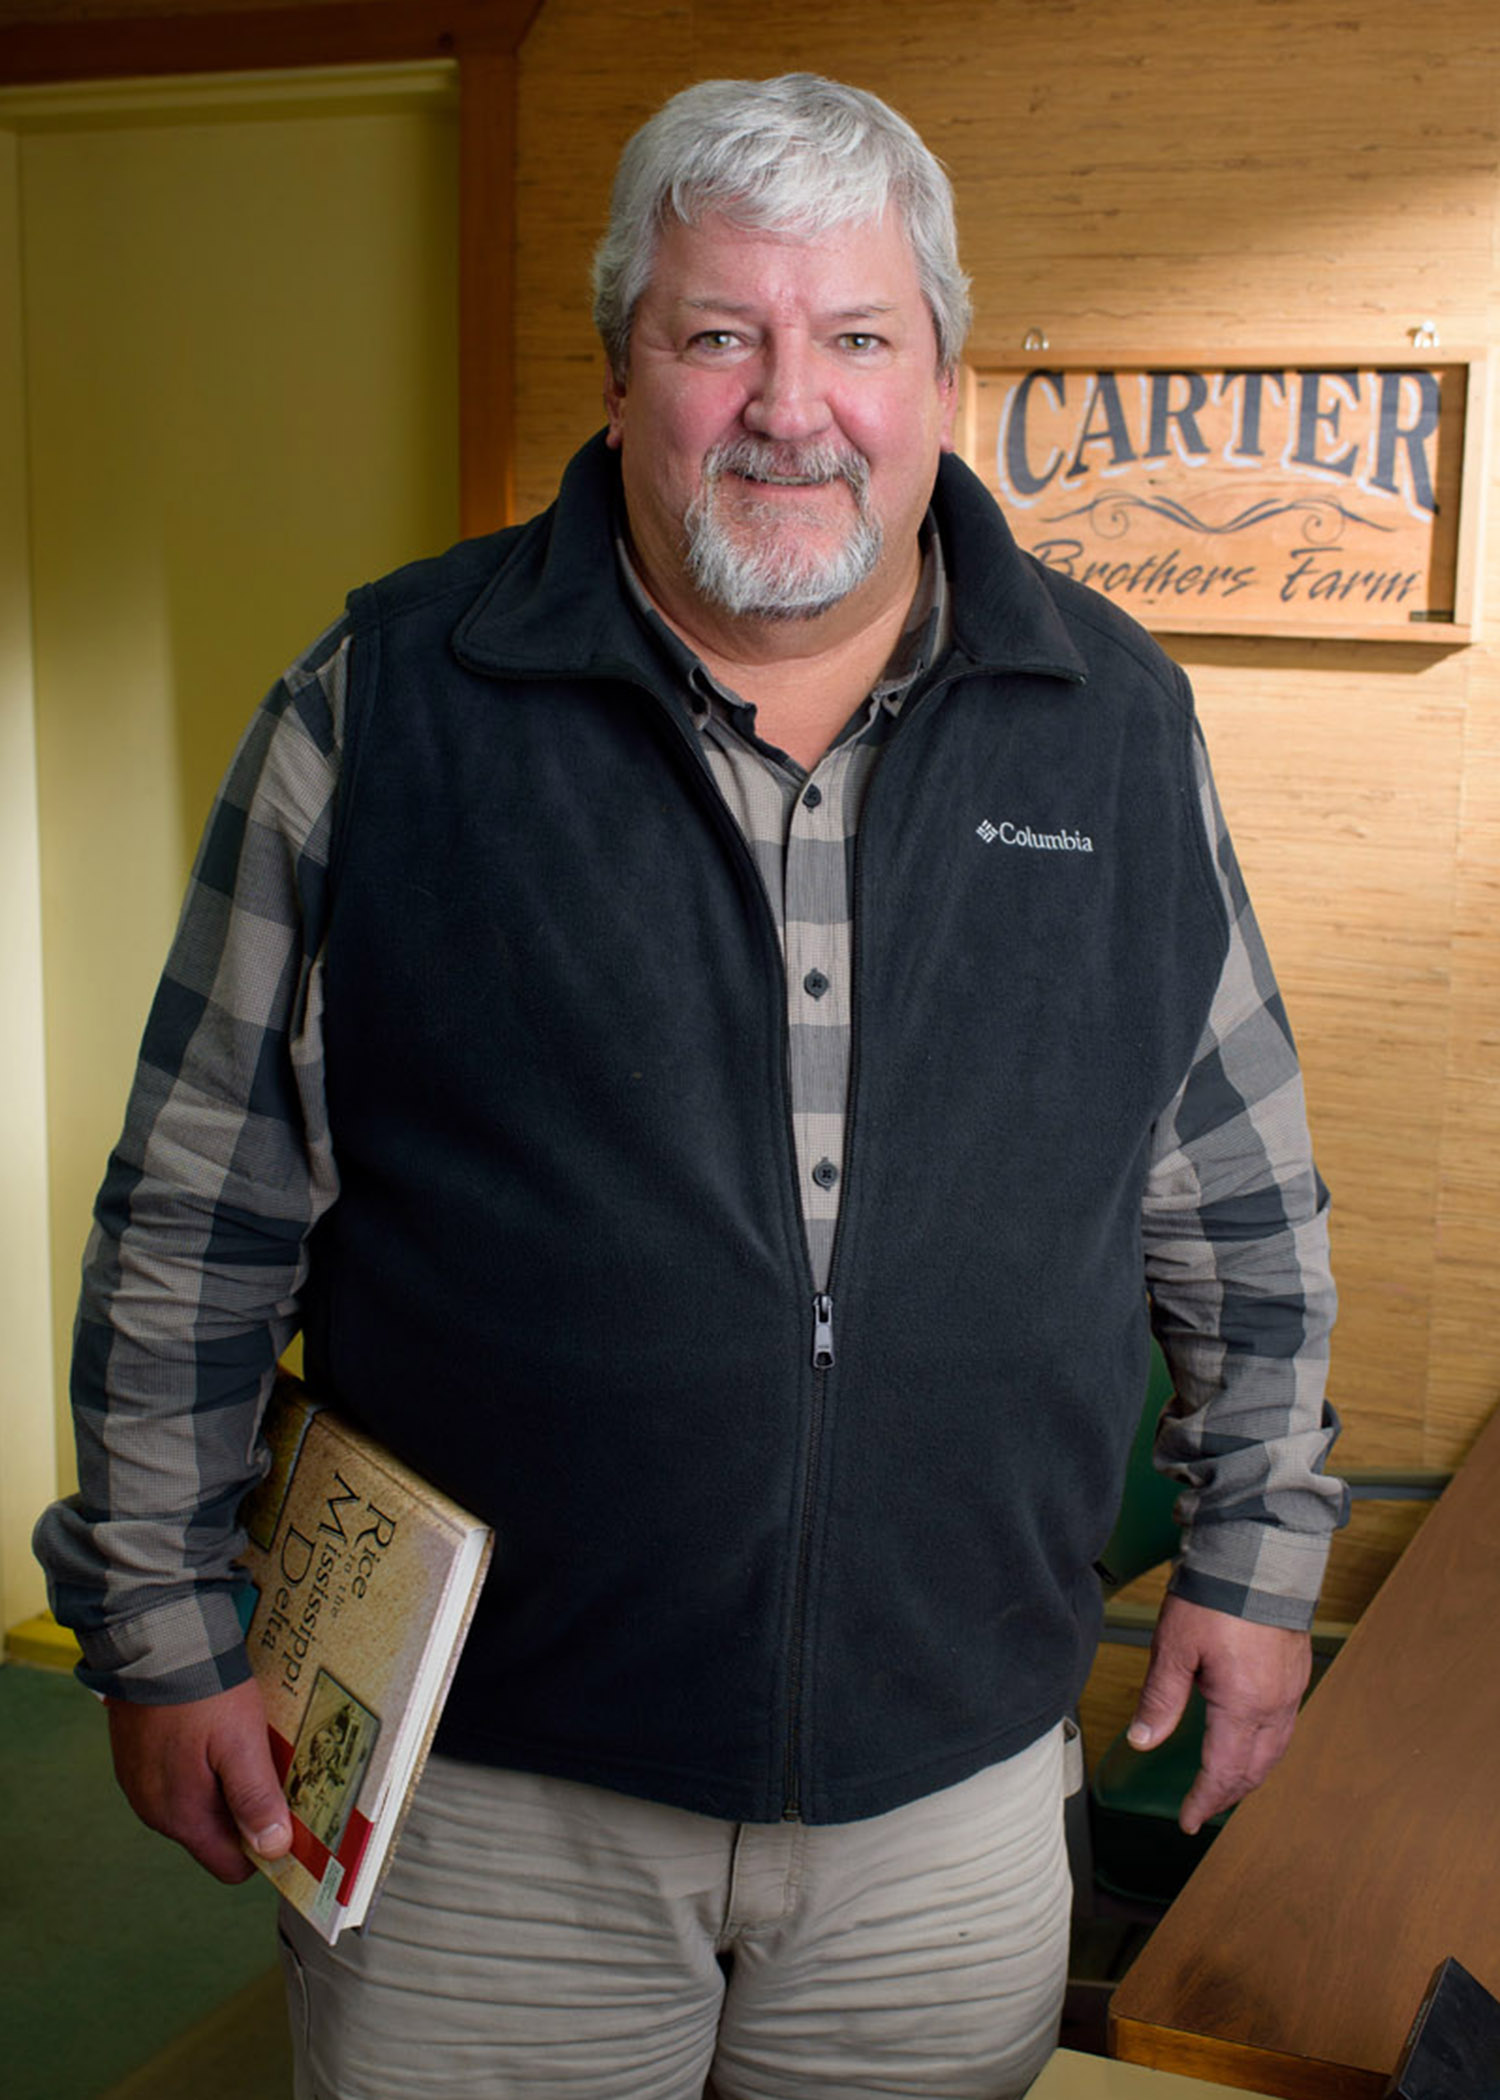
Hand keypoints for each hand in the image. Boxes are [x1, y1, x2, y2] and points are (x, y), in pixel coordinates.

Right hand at [105, 1677, 293, 1882]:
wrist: (155, 1642)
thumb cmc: (200, 1692)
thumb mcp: (240, 1743)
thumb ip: (255, 1798)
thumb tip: (273, 1848)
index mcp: (181, 1815)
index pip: (229, 1866)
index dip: (262, 1848)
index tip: (289, 1820)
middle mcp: (155, 1809)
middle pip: (216, 1832)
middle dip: (247, 1808)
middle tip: (274, 1767)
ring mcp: (141, 1783)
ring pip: (198, 1802)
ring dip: (225, 1782)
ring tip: (248, 1742)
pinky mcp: (137, 1757)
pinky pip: (179, 1776)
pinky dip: (202, 1763)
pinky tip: (217, 1730)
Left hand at [1127, 1593, 1311, 1834]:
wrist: (1258, 1555)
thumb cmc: (1215, 1597)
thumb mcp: (1174, 1648)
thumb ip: (1161, 1699)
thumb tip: (1143, 1740)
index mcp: (1243, 1705)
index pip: (1224, 1772)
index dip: (1204, 1800)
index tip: (1188, 1820)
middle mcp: (1275, 1705)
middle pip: (1254, 1769)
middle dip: (1227, 1794)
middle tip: (1203, 1808)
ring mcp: (1291, 1689)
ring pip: (1275, 1751)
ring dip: (1249, 1775)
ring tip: (1226, 1786)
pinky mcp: (1296, 1671)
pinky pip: (1285, 1726)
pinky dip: (1266, 1748)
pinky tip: (1251, 1743)